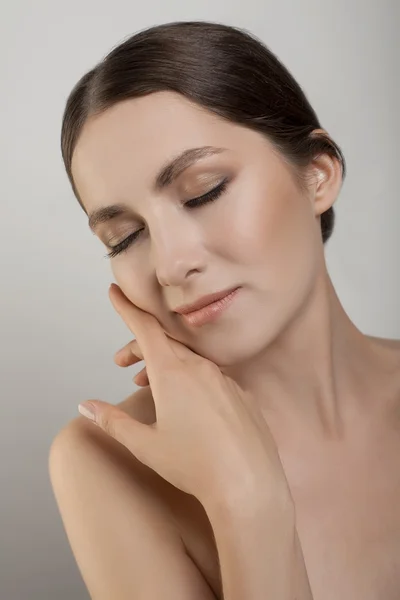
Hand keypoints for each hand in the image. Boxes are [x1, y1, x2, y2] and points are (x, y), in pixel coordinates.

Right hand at [78, 283, 291, 506]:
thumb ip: (113, 420)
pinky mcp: (242, 395)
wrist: (248, 486)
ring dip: (165, 365)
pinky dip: (193, 378)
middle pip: (165, 344)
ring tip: (147, 383)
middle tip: (121, 362)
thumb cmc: (195, 466)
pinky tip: (188, 401)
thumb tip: (86, 405)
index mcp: (173, 373)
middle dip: (140, 348)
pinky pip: (212, 376)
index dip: (126, 309)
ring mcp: (225, 380)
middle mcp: (201, 368)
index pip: (144, 329)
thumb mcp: (145, 444)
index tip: (115, 291)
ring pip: (189, 360)